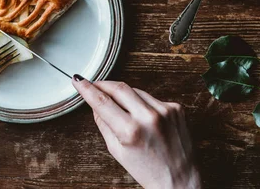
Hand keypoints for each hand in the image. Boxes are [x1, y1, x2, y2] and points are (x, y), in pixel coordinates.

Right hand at [72, 78, 199, 188]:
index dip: (87, 89)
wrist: (180, 180)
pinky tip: (145, 118)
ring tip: (124, 111)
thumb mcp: (117, 150)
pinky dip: (143, 104)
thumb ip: (103, 123)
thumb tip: (95, 104)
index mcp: (130, 131)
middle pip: (119, 88)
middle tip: (95, 85)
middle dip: (103, 84)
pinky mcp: (176, 108)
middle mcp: (149, 117)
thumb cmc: (148, 171)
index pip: (102, 102)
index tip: (78, 80)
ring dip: (125, 95)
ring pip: (136, 91)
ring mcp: (165, 110)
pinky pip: (152, 98)